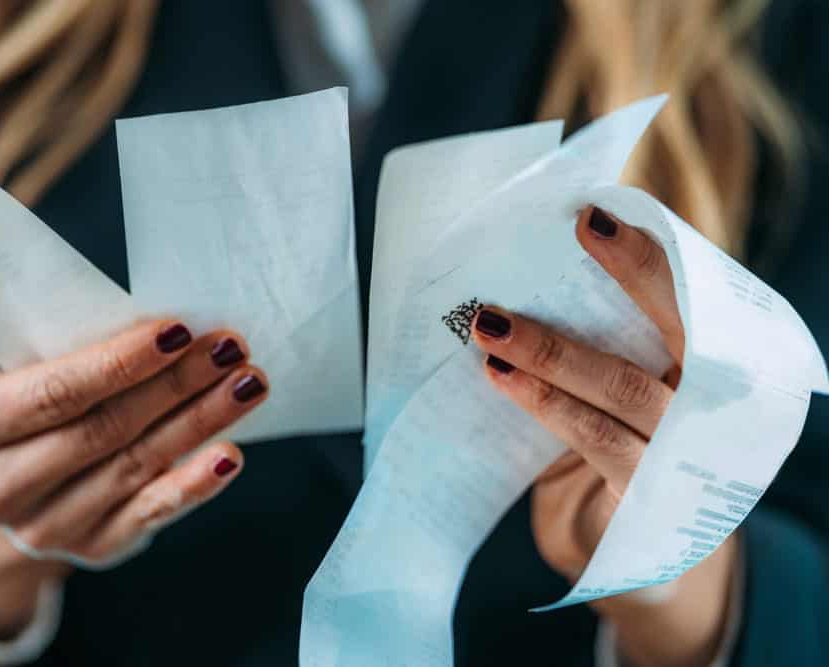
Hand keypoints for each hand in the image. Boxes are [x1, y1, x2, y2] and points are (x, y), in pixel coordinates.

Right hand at [0, 320, 267, 636]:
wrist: (18, 482)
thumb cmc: (34, 405)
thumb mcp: (28, 372)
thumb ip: (80, 355)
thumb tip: (176, 330)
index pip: (53, 391)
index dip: (120, 362)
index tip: (179, 330)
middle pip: (103, 429)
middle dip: (176, 384)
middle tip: (230, 348)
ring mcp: (42, 527)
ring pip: (135, 465)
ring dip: (200, 421)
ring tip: (247, 384)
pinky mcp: (91, 548)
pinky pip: (151, 513)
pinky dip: (194, 483)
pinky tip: (230, 454)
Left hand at [472, 206, 736, 665]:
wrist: (645, 555)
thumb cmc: (625, 447)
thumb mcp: (624, 388)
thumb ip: (606, 339)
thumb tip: (527, 274)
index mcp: (715, 367)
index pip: (693, 298)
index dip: (651, 254)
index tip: (596, 213)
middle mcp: (717, 404)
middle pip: (682, 328)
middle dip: (630, 274)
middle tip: (577, 228)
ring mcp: (688, 451)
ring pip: (625, 386)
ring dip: (554, 350)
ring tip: (491, 323)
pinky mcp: (652, 495)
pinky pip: (597, 439)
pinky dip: (546, 405)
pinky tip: (503, 378)